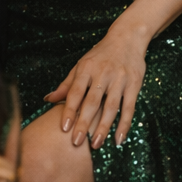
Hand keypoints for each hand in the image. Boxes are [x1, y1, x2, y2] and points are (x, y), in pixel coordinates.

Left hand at [45, 21, 147, 148]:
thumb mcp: (81, 65)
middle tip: (77, 142)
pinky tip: (118, 139)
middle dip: (84, 123)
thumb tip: (48, 99)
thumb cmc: (101, 55)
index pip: (75, 92)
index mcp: (86, 69)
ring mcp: (119, 79)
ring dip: (103, 127)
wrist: (128, 37)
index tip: (63, 128)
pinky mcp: (134, 84)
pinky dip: (124, 124)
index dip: (69, 110)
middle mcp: (103, 74)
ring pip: (111, 107)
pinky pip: (129, 108)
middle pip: (92, 102)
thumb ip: (66, 84)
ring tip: (96, 144)